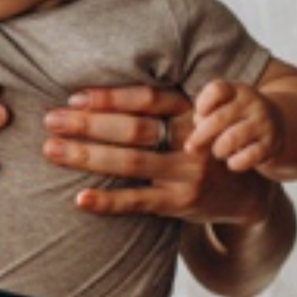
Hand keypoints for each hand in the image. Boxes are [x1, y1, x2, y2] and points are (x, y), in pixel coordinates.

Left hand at [42, 84, 274, 226]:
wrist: (246, 192)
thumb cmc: (202, 148)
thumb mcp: (192, 120)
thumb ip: (159, 108)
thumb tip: (95, 92)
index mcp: (192, 112)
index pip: (147, 99)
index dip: (110, 97)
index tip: (73, 97)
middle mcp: (192, 141)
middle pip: (134, 129)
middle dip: (88, 124)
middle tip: (50, 120)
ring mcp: (187, 174)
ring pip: (131, 163)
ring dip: (87, 156)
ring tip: (52, 150)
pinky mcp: (181, 204)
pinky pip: (138, 201)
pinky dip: (108, 200)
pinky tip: (79, 197)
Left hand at [186, 79, 283, 172]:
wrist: (278, 125)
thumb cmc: (237, 118)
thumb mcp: (222, 110)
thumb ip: (203, 120)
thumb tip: (193, 146)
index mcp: (237, 90)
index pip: (217, 90)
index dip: (202, 104)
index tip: (200, 115)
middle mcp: (253, 102)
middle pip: (218, 119)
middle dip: (200, 136)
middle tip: (193, 147)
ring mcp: (264, 122)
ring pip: (230, 140)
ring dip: (218, 150)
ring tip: (218, 151)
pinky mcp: (272, 143)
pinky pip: (247, 157)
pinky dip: (234, 163)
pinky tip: (233, 161)